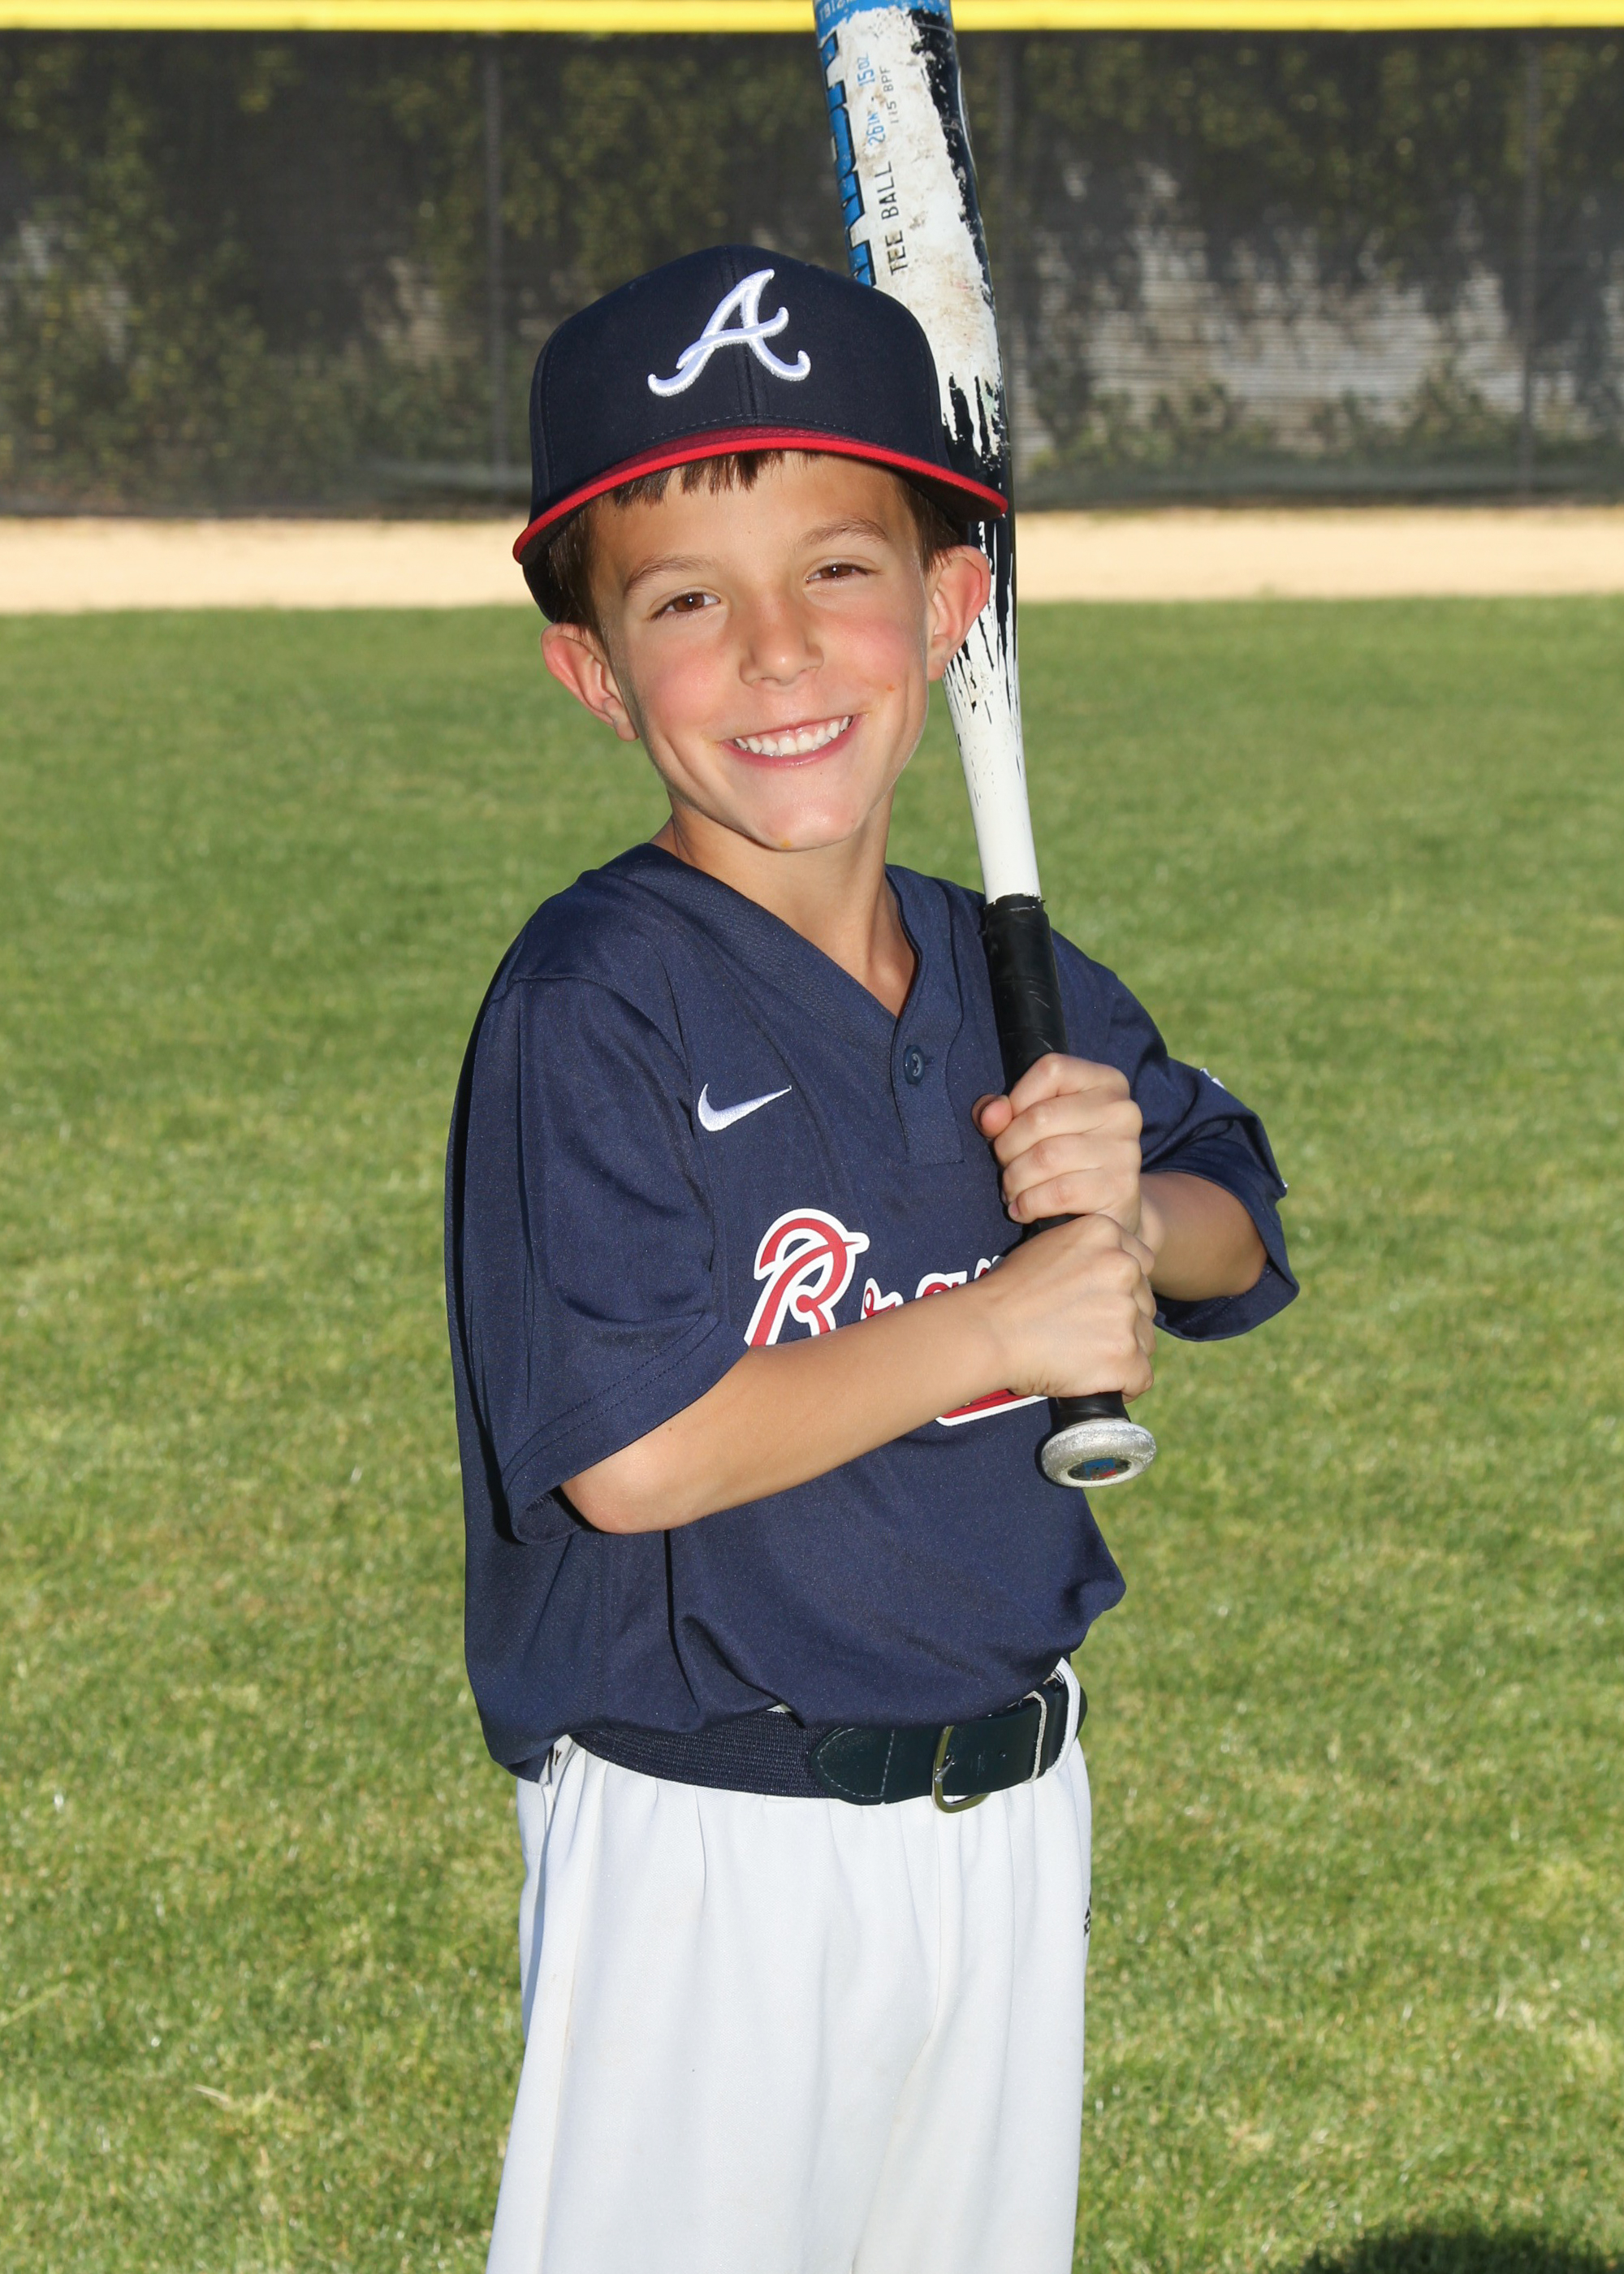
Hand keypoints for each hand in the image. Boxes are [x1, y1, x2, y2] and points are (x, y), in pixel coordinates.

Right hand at [968, 1213, 1156, 1403]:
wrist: (988, 1331)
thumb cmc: (1007, 1293)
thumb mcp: (1046, 1247)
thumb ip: (1086, 1253)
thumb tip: (1103, 1278)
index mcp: (1106, 1233)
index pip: (1140, 1264)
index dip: (1120, 1289)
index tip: (1095, 1304)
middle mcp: (1124, 1266)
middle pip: (1144, 1303)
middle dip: (1122, 1321)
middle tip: (1082, 1334)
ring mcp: (1126, 1312)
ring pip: (1145, 1340)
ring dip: (1121, 1352)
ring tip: (1083, 1358)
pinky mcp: (1125, 1354)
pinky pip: (1141, 1376)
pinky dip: (1123, 1385)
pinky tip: (1098, 1382)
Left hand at [973, 1054, 1145, 1239]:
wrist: (1111, 1208)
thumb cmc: (1068, 1159)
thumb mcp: (1036, 1125)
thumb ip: (1004, 1112)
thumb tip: (990, 1115)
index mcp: (1106, 1082)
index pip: (1051, 1070)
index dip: (1017, 1098)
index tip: (1008, 1127)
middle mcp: (1122, 1110)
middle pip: (1040, 1117)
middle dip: (1007, 1148)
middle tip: (1005, 1167)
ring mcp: (1124, 1149)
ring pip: (1045, 1157)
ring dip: (1015, 1180)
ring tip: (1011, 1190)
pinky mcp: (1120, 1187)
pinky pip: (1058, 1193)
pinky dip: (1028, 1204)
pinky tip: (1022, 1209)